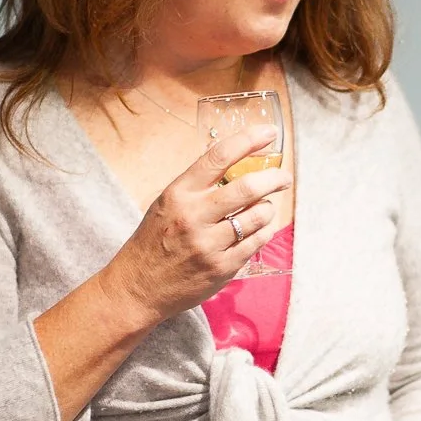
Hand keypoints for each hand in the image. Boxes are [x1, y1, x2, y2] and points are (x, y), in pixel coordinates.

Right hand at [104, 123, 290, 323]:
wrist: (138, 287)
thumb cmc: (154, 241)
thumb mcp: (167, 203)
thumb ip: (197, 184)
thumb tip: (235, 161)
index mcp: (179, 193)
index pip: (219, 156)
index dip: (248, 140)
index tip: (269, 133)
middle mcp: (194, 216)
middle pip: (247, 187)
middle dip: (274, 178)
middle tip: (283, 177)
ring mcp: (209, 244)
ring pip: (257, 216)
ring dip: (267, 208)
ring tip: (264, 208)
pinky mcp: (222, 267)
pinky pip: (257, 242)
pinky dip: (264, 231)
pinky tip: (259, 229)